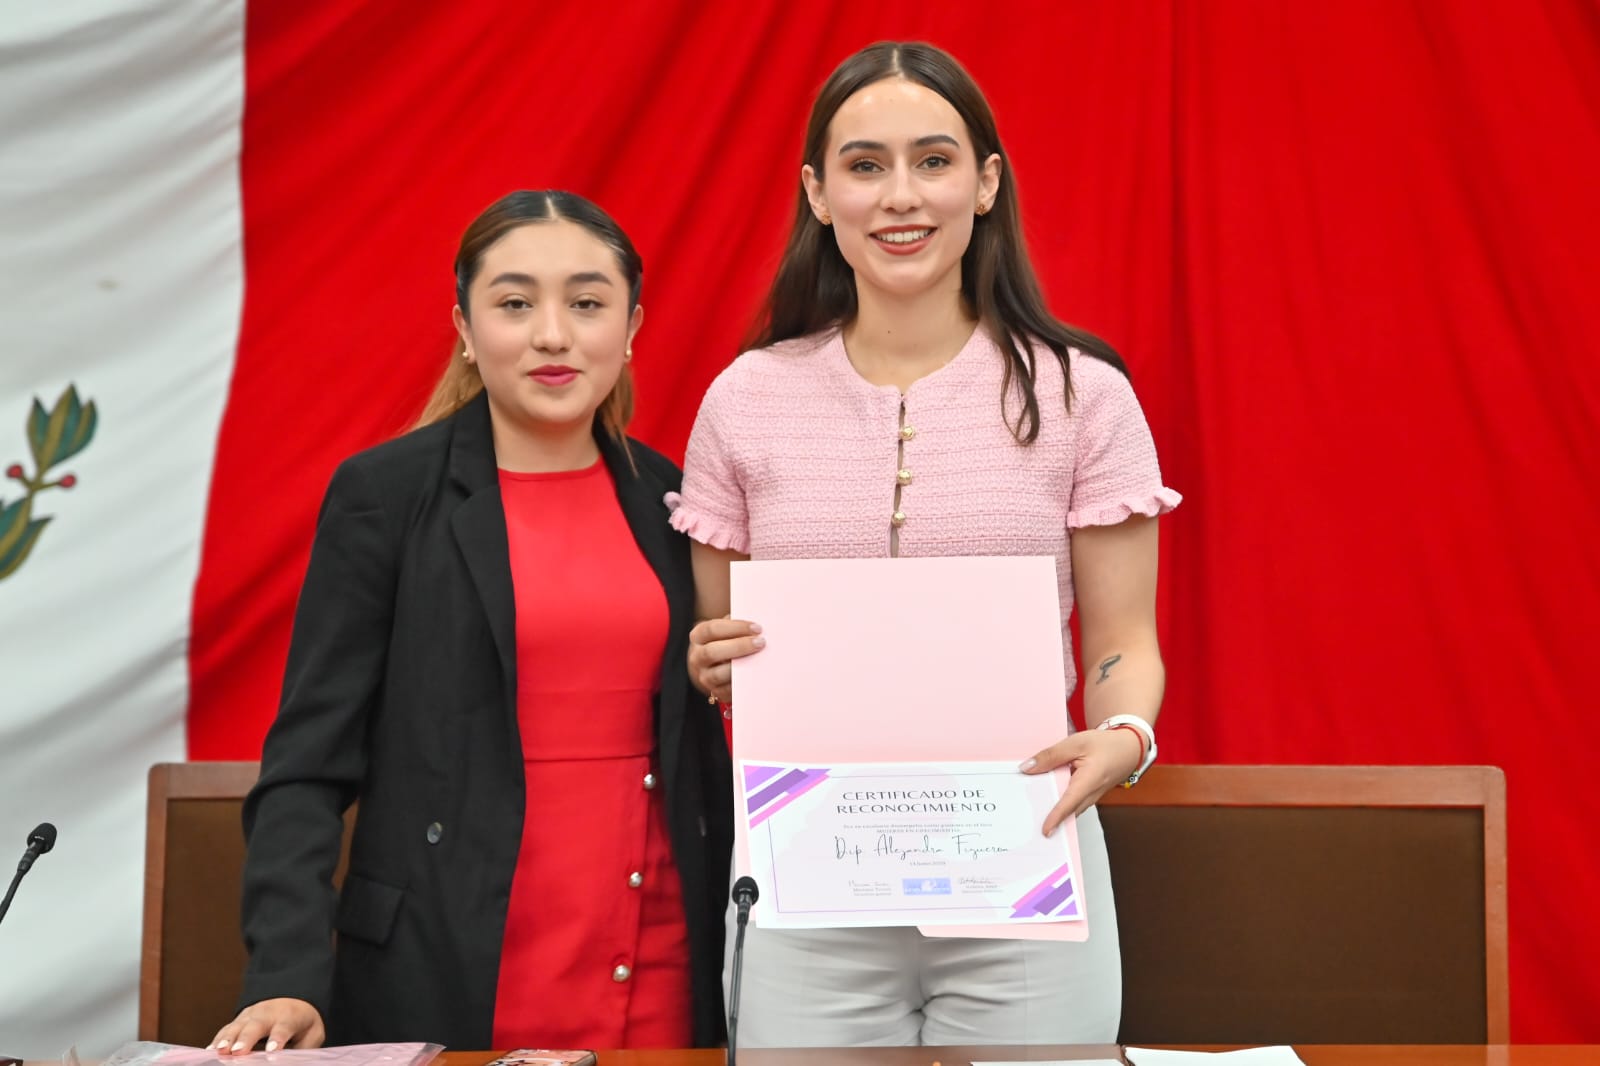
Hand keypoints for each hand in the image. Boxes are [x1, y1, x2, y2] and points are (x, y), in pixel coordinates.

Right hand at [211, 998, 324, 1053]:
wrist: (294, 1000)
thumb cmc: (303, 1024)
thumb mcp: (312, 1035)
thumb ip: (303, 1048)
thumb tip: (289, 1060)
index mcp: (290, 1016)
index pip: (284, 1027)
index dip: (277, 1039)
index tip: (272, 1051)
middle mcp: (268, 1013)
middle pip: (256, 1025)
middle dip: (246, 1038)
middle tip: (238, 1051)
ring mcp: (250, 1015)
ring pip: (237, 1025)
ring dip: (227, 1038)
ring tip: (219, 1051)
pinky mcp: (238, 1020)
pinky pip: (226, 1029)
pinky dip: (218, 1039)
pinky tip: (210, 1051)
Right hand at [688, 616, 764, 703]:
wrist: (713, 667)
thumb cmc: (725, 642)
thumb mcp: (726, 630)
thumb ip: (737, 625)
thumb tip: (755, 627)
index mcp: (698, 636)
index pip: (712, 629)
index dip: (735, 627)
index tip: (757, 628)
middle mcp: (697, 657)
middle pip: (712, 652)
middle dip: (739, 646)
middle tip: (761, 642)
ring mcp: (704, 677)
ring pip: (718, 674)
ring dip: (741, 666)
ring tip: (761, 658)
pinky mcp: (717, 692)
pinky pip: (729, 689)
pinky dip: (743, 681)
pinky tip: (756, 673)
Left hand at [1020, 726, 1144, 835]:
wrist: (1129, 749)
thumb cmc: (1106, 745)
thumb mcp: (1076, 743)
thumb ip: (1051, 755)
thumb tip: (1028, 768)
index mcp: (1090, 780)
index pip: (1070, 802)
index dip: (1057, 817)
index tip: (1045, 830)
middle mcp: (1091, 794)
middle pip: (1068, 811)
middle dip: (1049, 818)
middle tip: (1028, 823)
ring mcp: (1090, 798)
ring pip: (1070, 809)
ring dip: (1053, 812)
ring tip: (1029, 812)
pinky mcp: (1088, 797)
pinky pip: (1072, 805)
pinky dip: (1059, 804)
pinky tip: (1043, 797)